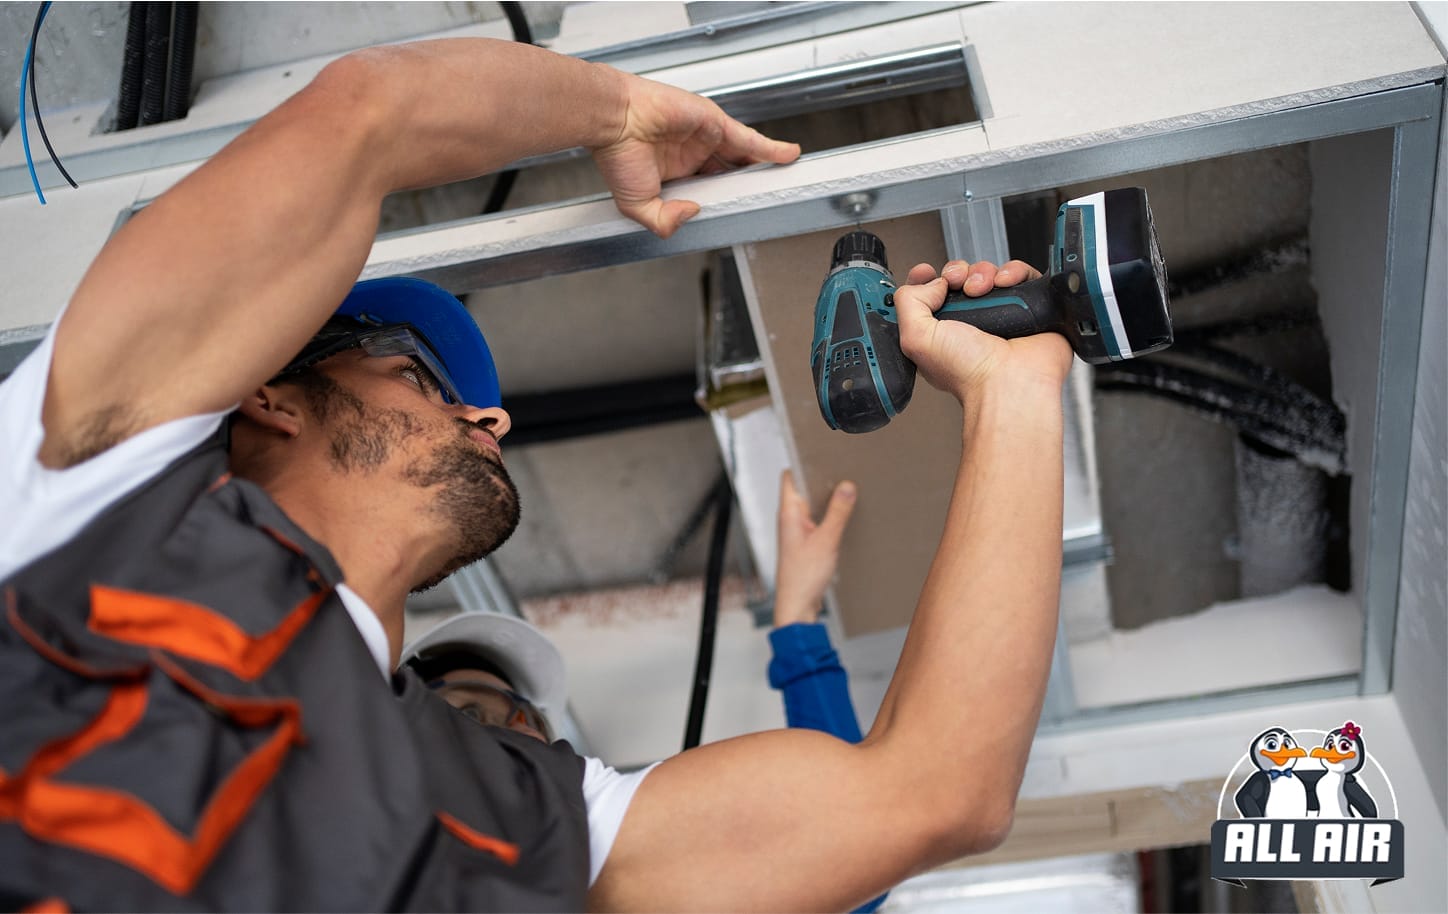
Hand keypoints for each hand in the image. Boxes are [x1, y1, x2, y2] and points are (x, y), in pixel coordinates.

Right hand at [590, 72, 799, 237]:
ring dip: (764, 169)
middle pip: (732, 174)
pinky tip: (789, 156)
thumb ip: (664, 220)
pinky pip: (750, 139)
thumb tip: (693, 214)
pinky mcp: (715, 124)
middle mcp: (693, 156)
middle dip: (749, 185)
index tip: (738, 214)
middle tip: (768, 198)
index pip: (709, 191)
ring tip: (785, 181)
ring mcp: (706, 139)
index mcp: (675, 176)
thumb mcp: (636, 205)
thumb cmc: (617, 154)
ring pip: (744, 157)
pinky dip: (771, 148)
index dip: (724, 201)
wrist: (615, 120)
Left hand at [774, 471, 856, 627]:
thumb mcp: (826, 541)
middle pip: (803, 488)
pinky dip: (830, 515)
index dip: (803, 461)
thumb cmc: (803, 577)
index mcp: (789, 512)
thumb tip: (847, 485)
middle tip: (845, 469)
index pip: (790, 476)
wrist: (797, 607)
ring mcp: (797, 530)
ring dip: (828, 499)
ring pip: (813, 505)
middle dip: (822, 479)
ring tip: (850, 490)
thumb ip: (838, 512)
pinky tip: (846, 516)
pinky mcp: (805, 542)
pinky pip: (818, 520)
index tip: (822, 451)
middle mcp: (790, 518)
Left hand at [894, 260, 1072, 402]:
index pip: (929, 294)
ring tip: (981, 290)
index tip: (926, 272)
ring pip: (989, 273)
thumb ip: (908, 303)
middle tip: (956, 283)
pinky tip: (1005, 284)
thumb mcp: (916, 339)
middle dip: (955, 273)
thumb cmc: (968, 373)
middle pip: (960, 278)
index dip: (926, 279)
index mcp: (941, 332)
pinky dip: (1012, 272)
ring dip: (982, 273)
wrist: (1010, 380)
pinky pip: (1020, 275)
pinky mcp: (1028, 307)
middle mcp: (970, 323)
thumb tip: (931, 283)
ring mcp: (999, 314)